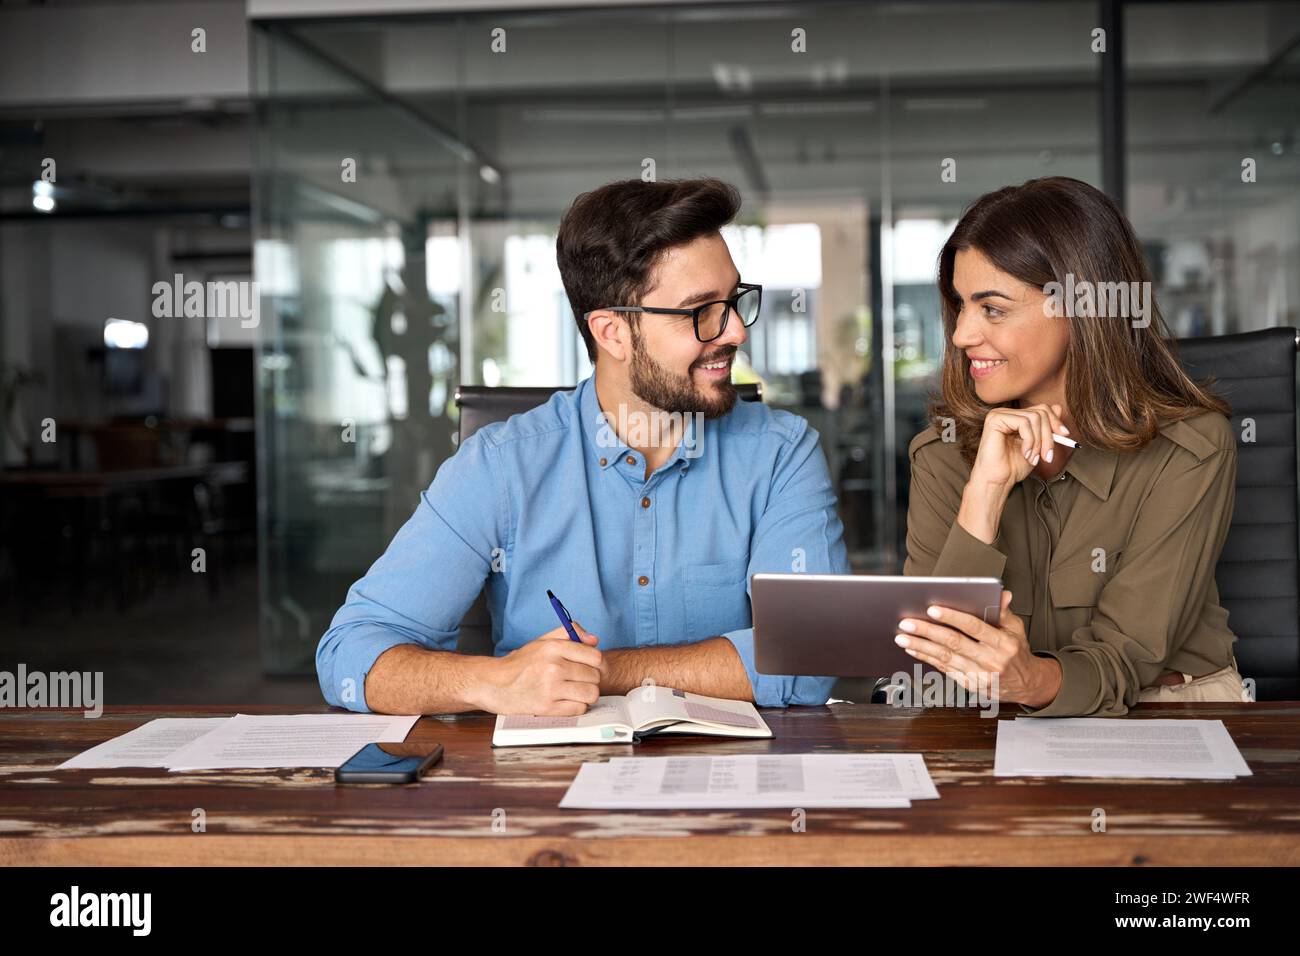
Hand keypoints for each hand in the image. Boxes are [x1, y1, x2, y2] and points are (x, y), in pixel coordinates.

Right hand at [480, 622, 603, 715]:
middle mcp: (553, 667)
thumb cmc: (520, 664)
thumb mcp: (542, 641)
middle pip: (594, 676)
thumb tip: (594, 640)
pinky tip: (567, 701)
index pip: (595, 656)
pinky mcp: (547, 708)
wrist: (494, 684)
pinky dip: (577, 706)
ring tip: (576, 692)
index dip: (599, 664)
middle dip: (592, 680)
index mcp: (554, 648)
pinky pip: (579, 709)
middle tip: (581, 681)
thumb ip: (569, 633)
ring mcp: (550, 688)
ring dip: (587, 695)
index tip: (595, 668)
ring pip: (590, 694)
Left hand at [893, 591, 1060, 706]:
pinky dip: (926, 658)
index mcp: (1004, 643)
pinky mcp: (970, 685)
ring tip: (902, 636)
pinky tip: (913, 648)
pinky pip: (944, 669)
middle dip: (927, 631)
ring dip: (920, 646)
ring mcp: (980, 675)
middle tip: (906, 622)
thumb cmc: (1017, 651)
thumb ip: (1003, 611)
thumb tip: (1000, 592)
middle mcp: (991, 661)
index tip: (932, 609)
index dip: (952, 617)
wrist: (1027, 684)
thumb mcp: (1016, 628)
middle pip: (954, 643)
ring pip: (945, 658)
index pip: (974, 627)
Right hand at [970, 403, 1069, 489]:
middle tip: (1047, 456)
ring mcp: (999, 414)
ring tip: (1034, 458)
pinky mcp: (995, 420)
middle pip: (1040, 413)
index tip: (1064, 436)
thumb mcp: (1037, 446)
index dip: (1055, 422)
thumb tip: (1059, 407)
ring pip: (1034, 418)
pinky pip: (1023, 423)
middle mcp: (1006, 413)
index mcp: (1014, 417)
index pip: (1042, 409)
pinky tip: (1025, 454)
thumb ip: (1045, 427)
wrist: (997, 481)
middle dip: (1048, 436)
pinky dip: (1029, 440)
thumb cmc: (1013, 467)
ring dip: (1039, 441)